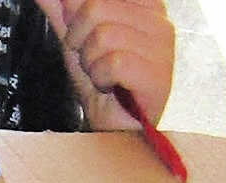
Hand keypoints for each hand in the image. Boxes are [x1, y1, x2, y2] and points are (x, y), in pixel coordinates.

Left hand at [33, 0, 175, 130]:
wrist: (116, 128)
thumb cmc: (103, 86)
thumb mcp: (75, 40)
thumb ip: (62, 11)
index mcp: (142, 4)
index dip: (76, 14)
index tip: (80, 38)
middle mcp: (158, 18)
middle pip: (96, 7)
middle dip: (79, 39)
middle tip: (90, 61)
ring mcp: (163, 45)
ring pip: (103, 35)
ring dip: (90, 63)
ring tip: (102, 76)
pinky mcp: (159, 73)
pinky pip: (114, 62)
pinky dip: (101, 79)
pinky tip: (110, 87)